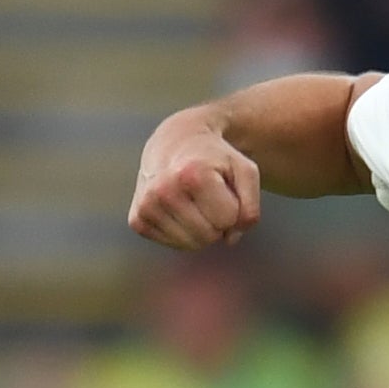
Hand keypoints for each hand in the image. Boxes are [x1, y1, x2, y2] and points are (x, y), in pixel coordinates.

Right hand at [128, 125, 261, 250]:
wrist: (176, 142)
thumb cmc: (217, 159)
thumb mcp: (246, 171)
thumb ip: (251, 207)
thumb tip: (230, 240)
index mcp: (192, 175)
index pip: (228, 219)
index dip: (233, 206)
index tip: (223, 187)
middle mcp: (163, 191)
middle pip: (210, 236)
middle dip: (218, 221)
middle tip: (210, 195)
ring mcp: (146, 206)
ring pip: (191, 245)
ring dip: (202, 229)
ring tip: (195, 201)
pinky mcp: (137, 220)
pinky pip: (174, 245)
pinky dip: (183, 232)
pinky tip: (180, 207)